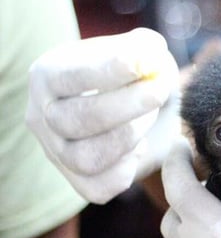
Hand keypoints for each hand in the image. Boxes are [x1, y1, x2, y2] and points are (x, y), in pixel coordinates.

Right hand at [26, 28, 180, 203]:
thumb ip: (145, 49)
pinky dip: (125, 170)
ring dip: (128, 138)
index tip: (146, 64)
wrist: (138, 111)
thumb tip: (151, 55)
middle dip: (128, 106)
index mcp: (48, 76)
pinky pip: (98, 188)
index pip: (71, 76)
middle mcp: (42, 115)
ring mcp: (56, 153)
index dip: (110, 71)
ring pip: (85, 159)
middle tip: (160, 91)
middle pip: (78, 120)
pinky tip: (140, 148)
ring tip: (150, 118)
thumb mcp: (139, 53)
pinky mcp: (77, 181)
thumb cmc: (134, 76)